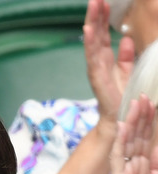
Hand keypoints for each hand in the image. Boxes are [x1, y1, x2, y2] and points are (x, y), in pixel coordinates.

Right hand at [84, 0, 133, 125]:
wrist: (121, 117)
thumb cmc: (124, 96)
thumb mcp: (129, 71)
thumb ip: (127, 56)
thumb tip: (126, 38)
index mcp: (107, 58)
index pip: (104, 33)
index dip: (104, 18)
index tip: (105, 1)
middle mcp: (99, 60)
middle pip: (97, 33)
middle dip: (96, 14)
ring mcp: (96, 67)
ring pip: (93, 40)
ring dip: (93, 22)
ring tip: (93, 5)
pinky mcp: (96, 75)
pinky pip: (92, 56)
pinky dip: (90, 43)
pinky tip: (89, 30)